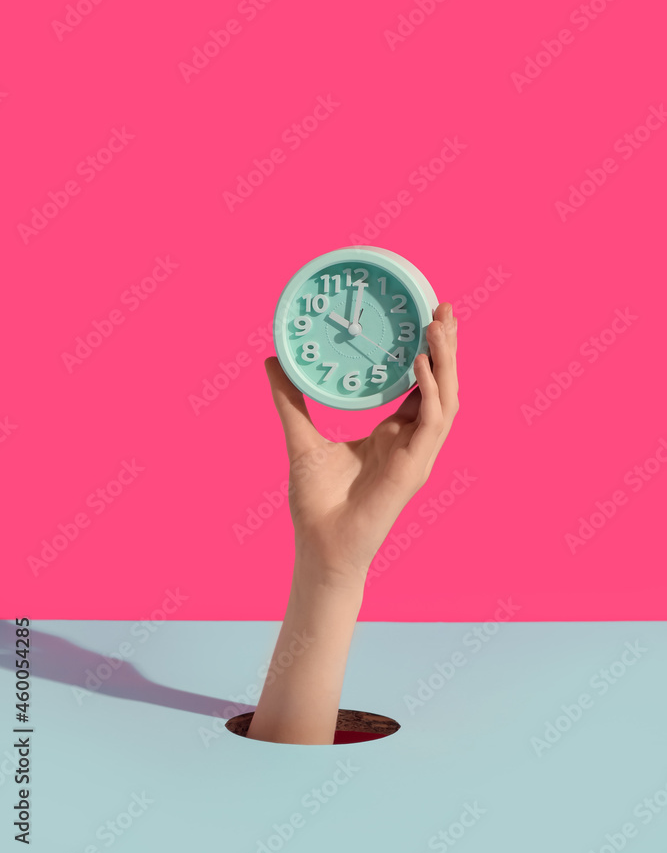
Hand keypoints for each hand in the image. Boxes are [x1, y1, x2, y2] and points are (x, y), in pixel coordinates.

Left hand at [264, 302, 458, 587]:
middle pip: (441, 385)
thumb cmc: (316, 500)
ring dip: (446, 362)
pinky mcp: (416, 468)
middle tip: (443, 307)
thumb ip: (291, 398)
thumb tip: (271, 359)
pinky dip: (430, 391)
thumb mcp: (301, 436)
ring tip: (437, 326)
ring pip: (447, 399)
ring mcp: (418, 454)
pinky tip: (419, 364)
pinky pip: (432, 422)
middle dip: (447, 347)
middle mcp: (412, 441)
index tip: (425, 314)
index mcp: (393, 433)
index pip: (421, 385)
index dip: (428, 351)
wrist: (320, 545)